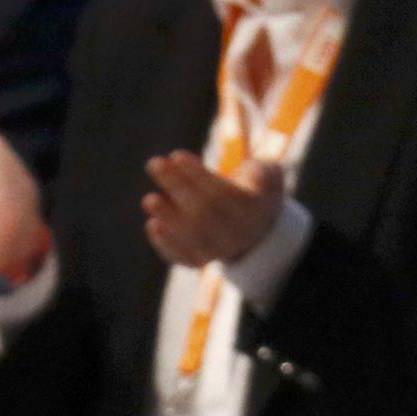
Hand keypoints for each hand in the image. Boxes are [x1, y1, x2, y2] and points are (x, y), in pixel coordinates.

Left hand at [142, 152, 284, 268]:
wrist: (257, 226)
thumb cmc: (254, 190)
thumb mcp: (267, 176)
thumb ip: (262, 174)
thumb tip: (255, 177)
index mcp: (253, 211)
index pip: (221, 193)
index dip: (196, 175)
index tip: (176, 155)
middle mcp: (237, 235)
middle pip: (203, 213)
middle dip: (176, 187)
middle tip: (154, 163)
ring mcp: (219, 251)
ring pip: (193, 238)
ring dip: (168, 218)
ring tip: (149, 200)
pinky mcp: (202, 260)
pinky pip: (185, 258)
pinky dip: (167, 246)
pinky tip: (153, 225)